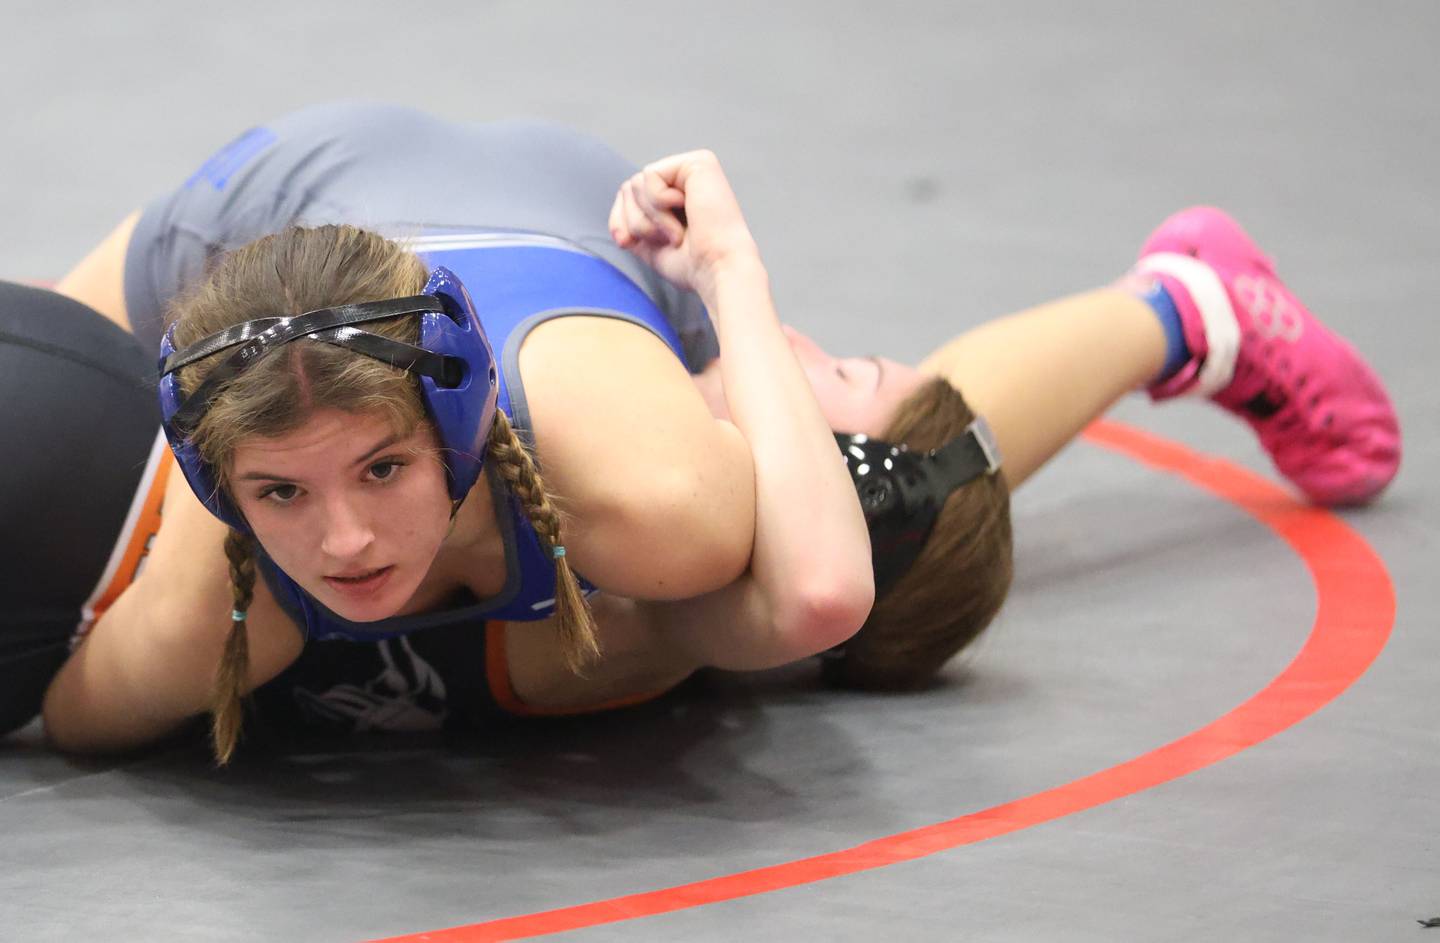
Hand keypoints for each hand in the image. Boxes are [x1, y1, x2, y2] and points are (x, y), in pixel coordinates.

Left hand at [608, 150, 760, 293]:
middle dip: (637, 221)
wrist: (716, 269)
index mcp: (676, 197)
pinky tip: (687, 212)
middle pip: (629, 188)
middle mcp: (685, 179)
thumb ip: (631, 227)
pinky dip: (659, 203)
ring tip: (678, 231)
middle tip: (669, 240)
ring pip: (637, 182)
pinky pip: (651, 175)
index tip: (630, 245)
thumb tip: (618, 229)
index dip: (622, 221)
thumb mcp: (649, 246)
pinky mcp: (698, 162)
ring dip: (651, 217)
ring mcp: (693, 168)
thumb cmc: (693, 265)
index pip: (628, 196)